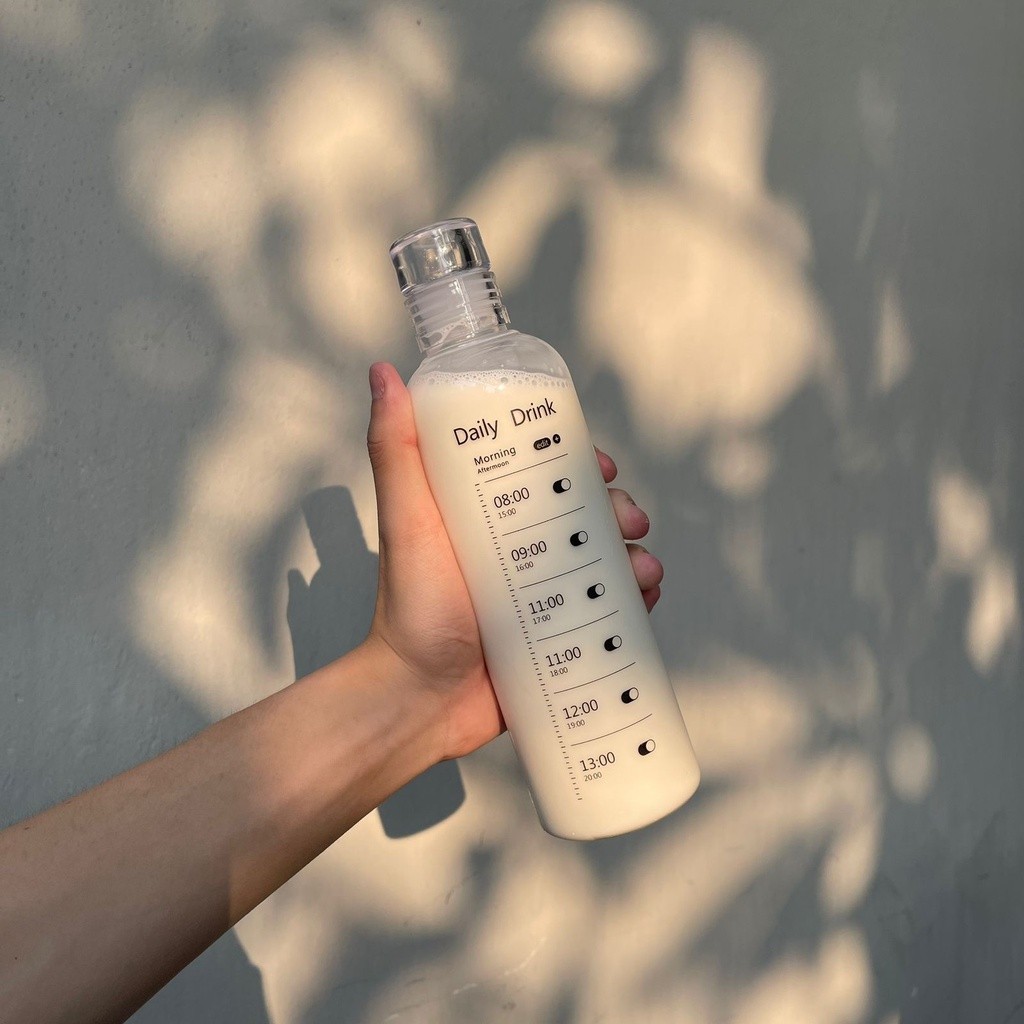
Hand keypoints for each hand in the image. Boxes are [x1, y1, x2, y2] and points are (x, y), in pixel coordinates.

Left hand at [365, 362, 663, 761]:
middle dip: (618, 511)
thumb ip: (395, 450)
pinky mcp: (559, 637)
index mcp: (489, 515)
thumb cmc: (409, 609)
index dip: (579, 460)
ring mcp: (541, 596)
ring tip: (643, 570)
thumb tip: (383, 372)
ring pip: (604, 562)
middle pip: (584, 515)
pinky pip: (608, 613)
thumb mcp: (408, 520)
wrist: (419, 700)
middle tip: (630, 522)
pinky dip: (634, 602)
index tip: (600, 462)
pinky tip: (645, 600)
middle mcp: (518, 551)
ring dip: (635, 556)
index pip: (544, 472)